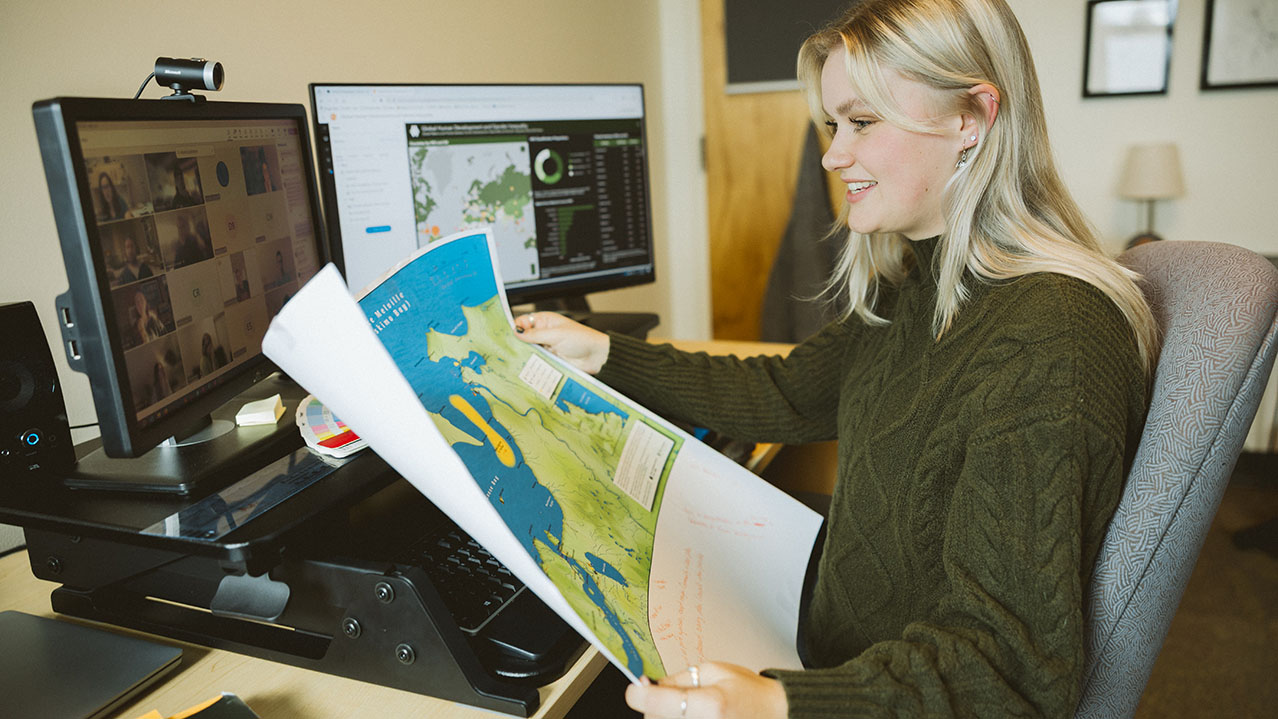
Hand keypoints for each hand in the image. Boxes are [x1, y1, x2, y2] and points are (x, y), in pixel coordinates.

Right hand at [513, 311, 609, 374]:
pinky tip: (527, 365)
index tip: (506, 334)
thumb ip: (535, 335)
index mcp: (545, 321)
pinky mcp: (550, 360)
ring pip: (529, 351)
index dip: (515, 327)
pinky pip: (537, 361)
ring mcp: (546, 347)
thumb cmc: (582, 339)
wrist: (597, 356)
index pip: (524, 321)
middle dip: (517, 343)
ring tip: (517, 358)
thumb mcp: (557, 335)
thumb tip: (517, 332)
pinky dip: (532, 364)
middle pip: (524, 337)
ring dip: (524, 354)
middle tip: (508, 349)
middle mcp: (544, 334)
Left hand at [625, 662, 787, 718]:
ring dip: (663, 716)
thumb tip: (649, 685)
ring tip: (686, 707)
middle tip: (667, 694)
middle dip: (653, 705)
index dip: (639, 693)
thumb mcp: (714, 671)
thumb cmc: (749, 692)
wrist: (775, 714)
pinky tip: (687, 715)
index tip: (636, 688)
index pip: (656, 702)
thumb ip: (679, 679)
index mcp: (710, 705)